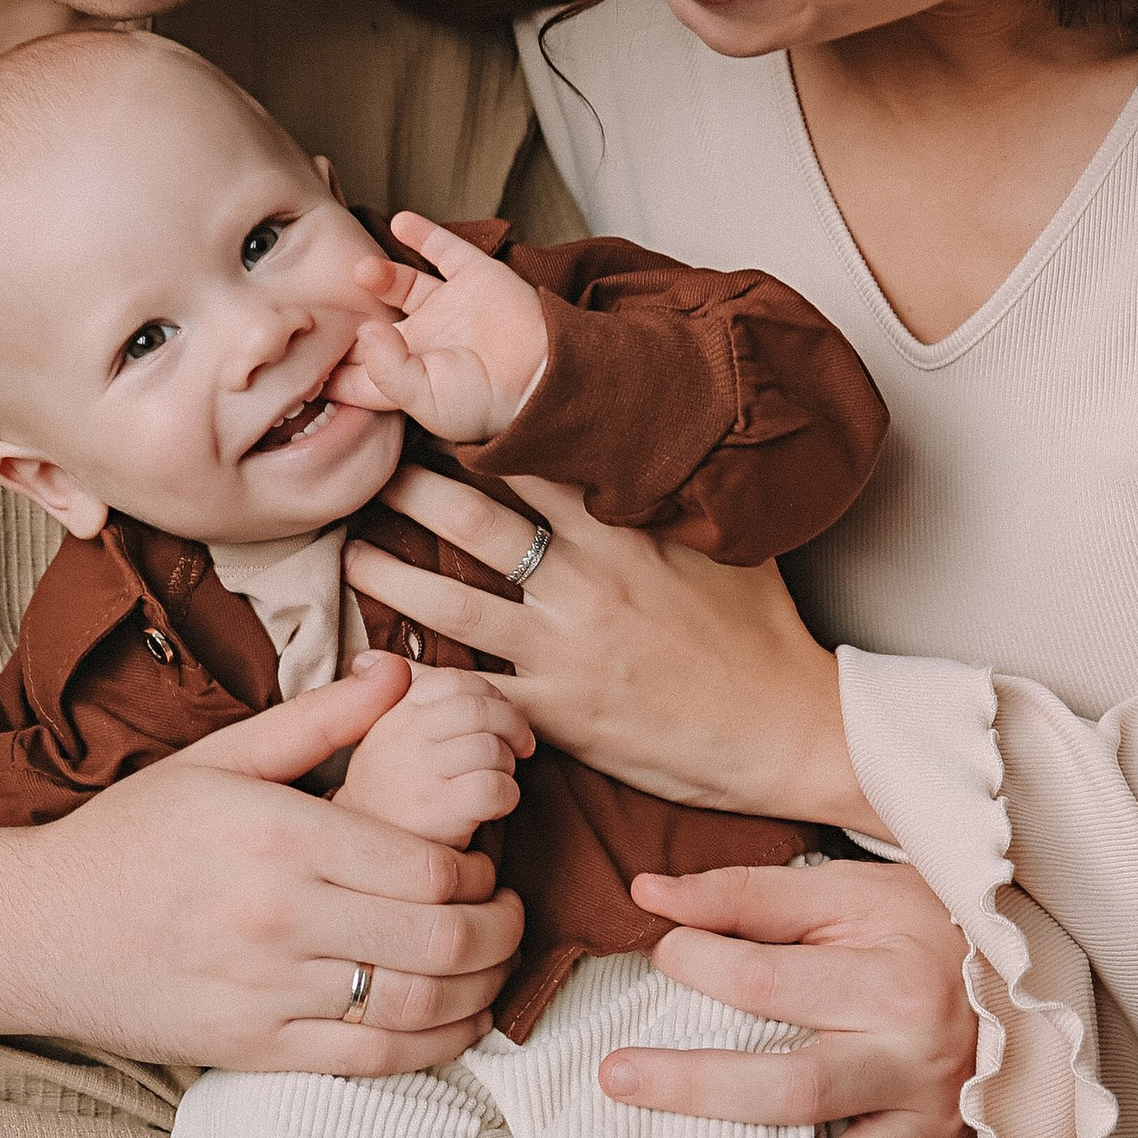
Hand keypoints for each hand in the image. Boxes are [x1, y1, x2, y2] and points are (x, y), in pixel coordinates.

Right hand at [29, 653, 523, 1075]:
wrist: (38, 929)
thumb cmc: (132, 836)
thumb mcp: (218, 759)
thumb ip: (319, 719)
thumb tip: (399, 669)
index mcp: (277, 833)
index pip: (428, 865)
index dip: (481, 871)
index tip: (485, 866)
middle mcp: (277, 915)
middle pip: (439, 938)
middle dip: (499, 931)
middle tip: (510, 915)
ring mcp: (266, 989)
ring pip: (417, 1005)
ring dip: (479, 991)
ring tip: (490, 967)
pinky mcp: (254, 1048)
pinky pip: (371, 1060)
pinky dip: (434, 1046)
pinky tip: (455, 1022)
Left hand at [324, 215, 550, 442]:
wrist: (545, 377)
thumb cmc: (486, 403)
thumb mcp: (426, 400)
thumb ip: (386, 369)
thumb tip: (364, 329)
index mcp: (406, 375)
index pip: (355, 369)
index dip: (325, 365)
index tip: (294, 355)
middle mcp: (423, 339)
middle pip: (372, 322)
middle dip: (344, 316)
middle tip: (313, 301)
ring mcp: (449, 307)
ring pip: (402, 283)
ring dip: (379, 274)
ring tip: (360, 270)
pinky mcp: (474, 278)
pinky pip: (443, 249)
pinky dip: (422, 232)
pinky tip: (399, 221)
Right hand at [338, 664, 531, 846]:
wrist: (360, 865)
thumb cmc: (385, 799)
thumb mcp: (381, 742)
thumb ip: (394, 698)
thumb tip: (373, 658)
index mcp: (391, 716)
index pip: (453, 681)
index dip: (490, 694)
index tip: (499, 716)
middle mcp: (399, 740)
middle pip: (477, 708)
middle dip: (512, 724)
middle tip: (521, 746)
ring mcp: (416, 778)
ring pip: (489, 747)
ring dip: (508, 764)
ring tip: (498, 779)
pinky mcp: (436, 817)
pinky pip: (493, 787)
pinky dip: (507, 794)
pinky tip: (494, 809)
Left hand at [340, 462, 887, 834]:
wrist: (789, 730)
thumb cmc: (764, 634)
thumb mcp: (731, 543)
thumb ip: (680, 495)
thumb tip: (664, 440)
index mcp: (623, 532)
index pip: (534, 463)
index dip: (474, 431)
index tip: (427, 408)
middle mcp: (585, 583)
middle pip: (475, 521)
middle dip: (410, 489)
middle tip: (366, 465)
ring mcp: (566, 650)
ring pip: (453, 603)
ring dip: (390, 578)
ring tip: (348, 555)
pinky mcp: (560, 713)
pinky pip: (473, 694)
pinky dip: (421, 682)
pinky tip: (376, 668)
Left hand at [606, 857, 974, 1137]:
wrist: (1029, 971)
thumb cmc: (923, 927)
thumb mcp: (844, 893)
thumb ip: (744, 896)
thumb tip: (646, 896)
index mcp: (891, 983)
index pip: (769, 982)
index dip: (699, 965)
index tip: (663, 955)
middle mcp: (919, 1062)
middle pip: (798, 1086)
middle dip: (699, 1086)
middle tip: (615, 1079)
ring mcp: (936, 1129)